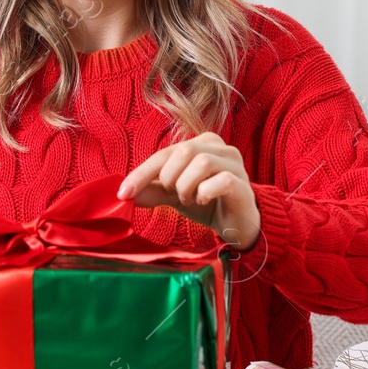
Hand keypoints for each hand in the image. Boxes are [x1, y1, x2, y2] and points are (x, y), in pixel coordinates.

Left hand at [117, 132, 259, 249]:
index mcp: (202, 143)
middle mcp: (220, 147)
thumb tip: (125, 195)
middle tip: (174, 195)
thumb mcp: (175, 196)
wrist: (238, 224)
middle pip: (184, 150)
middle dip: (170, 177)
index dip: (143, 172)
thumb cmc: (208, 203)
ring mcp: (234, 163)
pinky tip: (203, 201)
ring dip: (187, 185)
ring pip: (202, 162)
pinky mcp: (243, 183)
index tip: (124, 193)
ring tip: (189, 199)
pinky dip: (205, 192)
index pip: (166, 152)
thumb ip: (154, 191)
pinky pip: (221, 180)